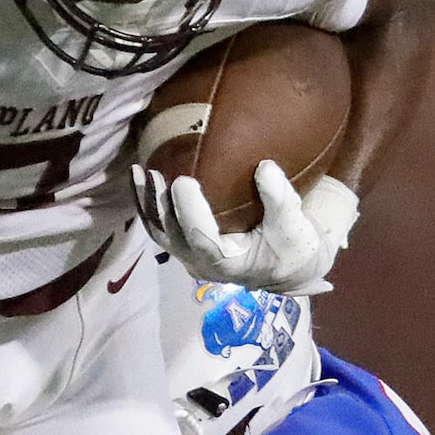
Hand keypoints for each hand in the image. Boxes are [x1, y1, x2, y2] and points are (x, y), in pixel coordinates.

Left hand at [134, 160, 351, 293]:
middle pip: (172, 236)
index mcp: (229, 264)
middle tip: (155, 174)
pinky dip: (148, 205)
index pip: (202, 239)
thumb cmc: (291, 247)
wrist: (286, 266)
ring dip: (147, 203)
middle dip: (161, 205)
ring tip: (139, 173)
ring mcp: (190, 257)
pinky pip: (159, 227)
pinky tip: (140, 180)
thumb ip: (281, 200)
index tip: (183, 181)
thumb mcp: (295, 226)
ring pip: (159, 232)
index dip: (189, 211)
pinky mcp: (184, 246)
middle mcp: (203, 264)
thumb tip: (264, 167)